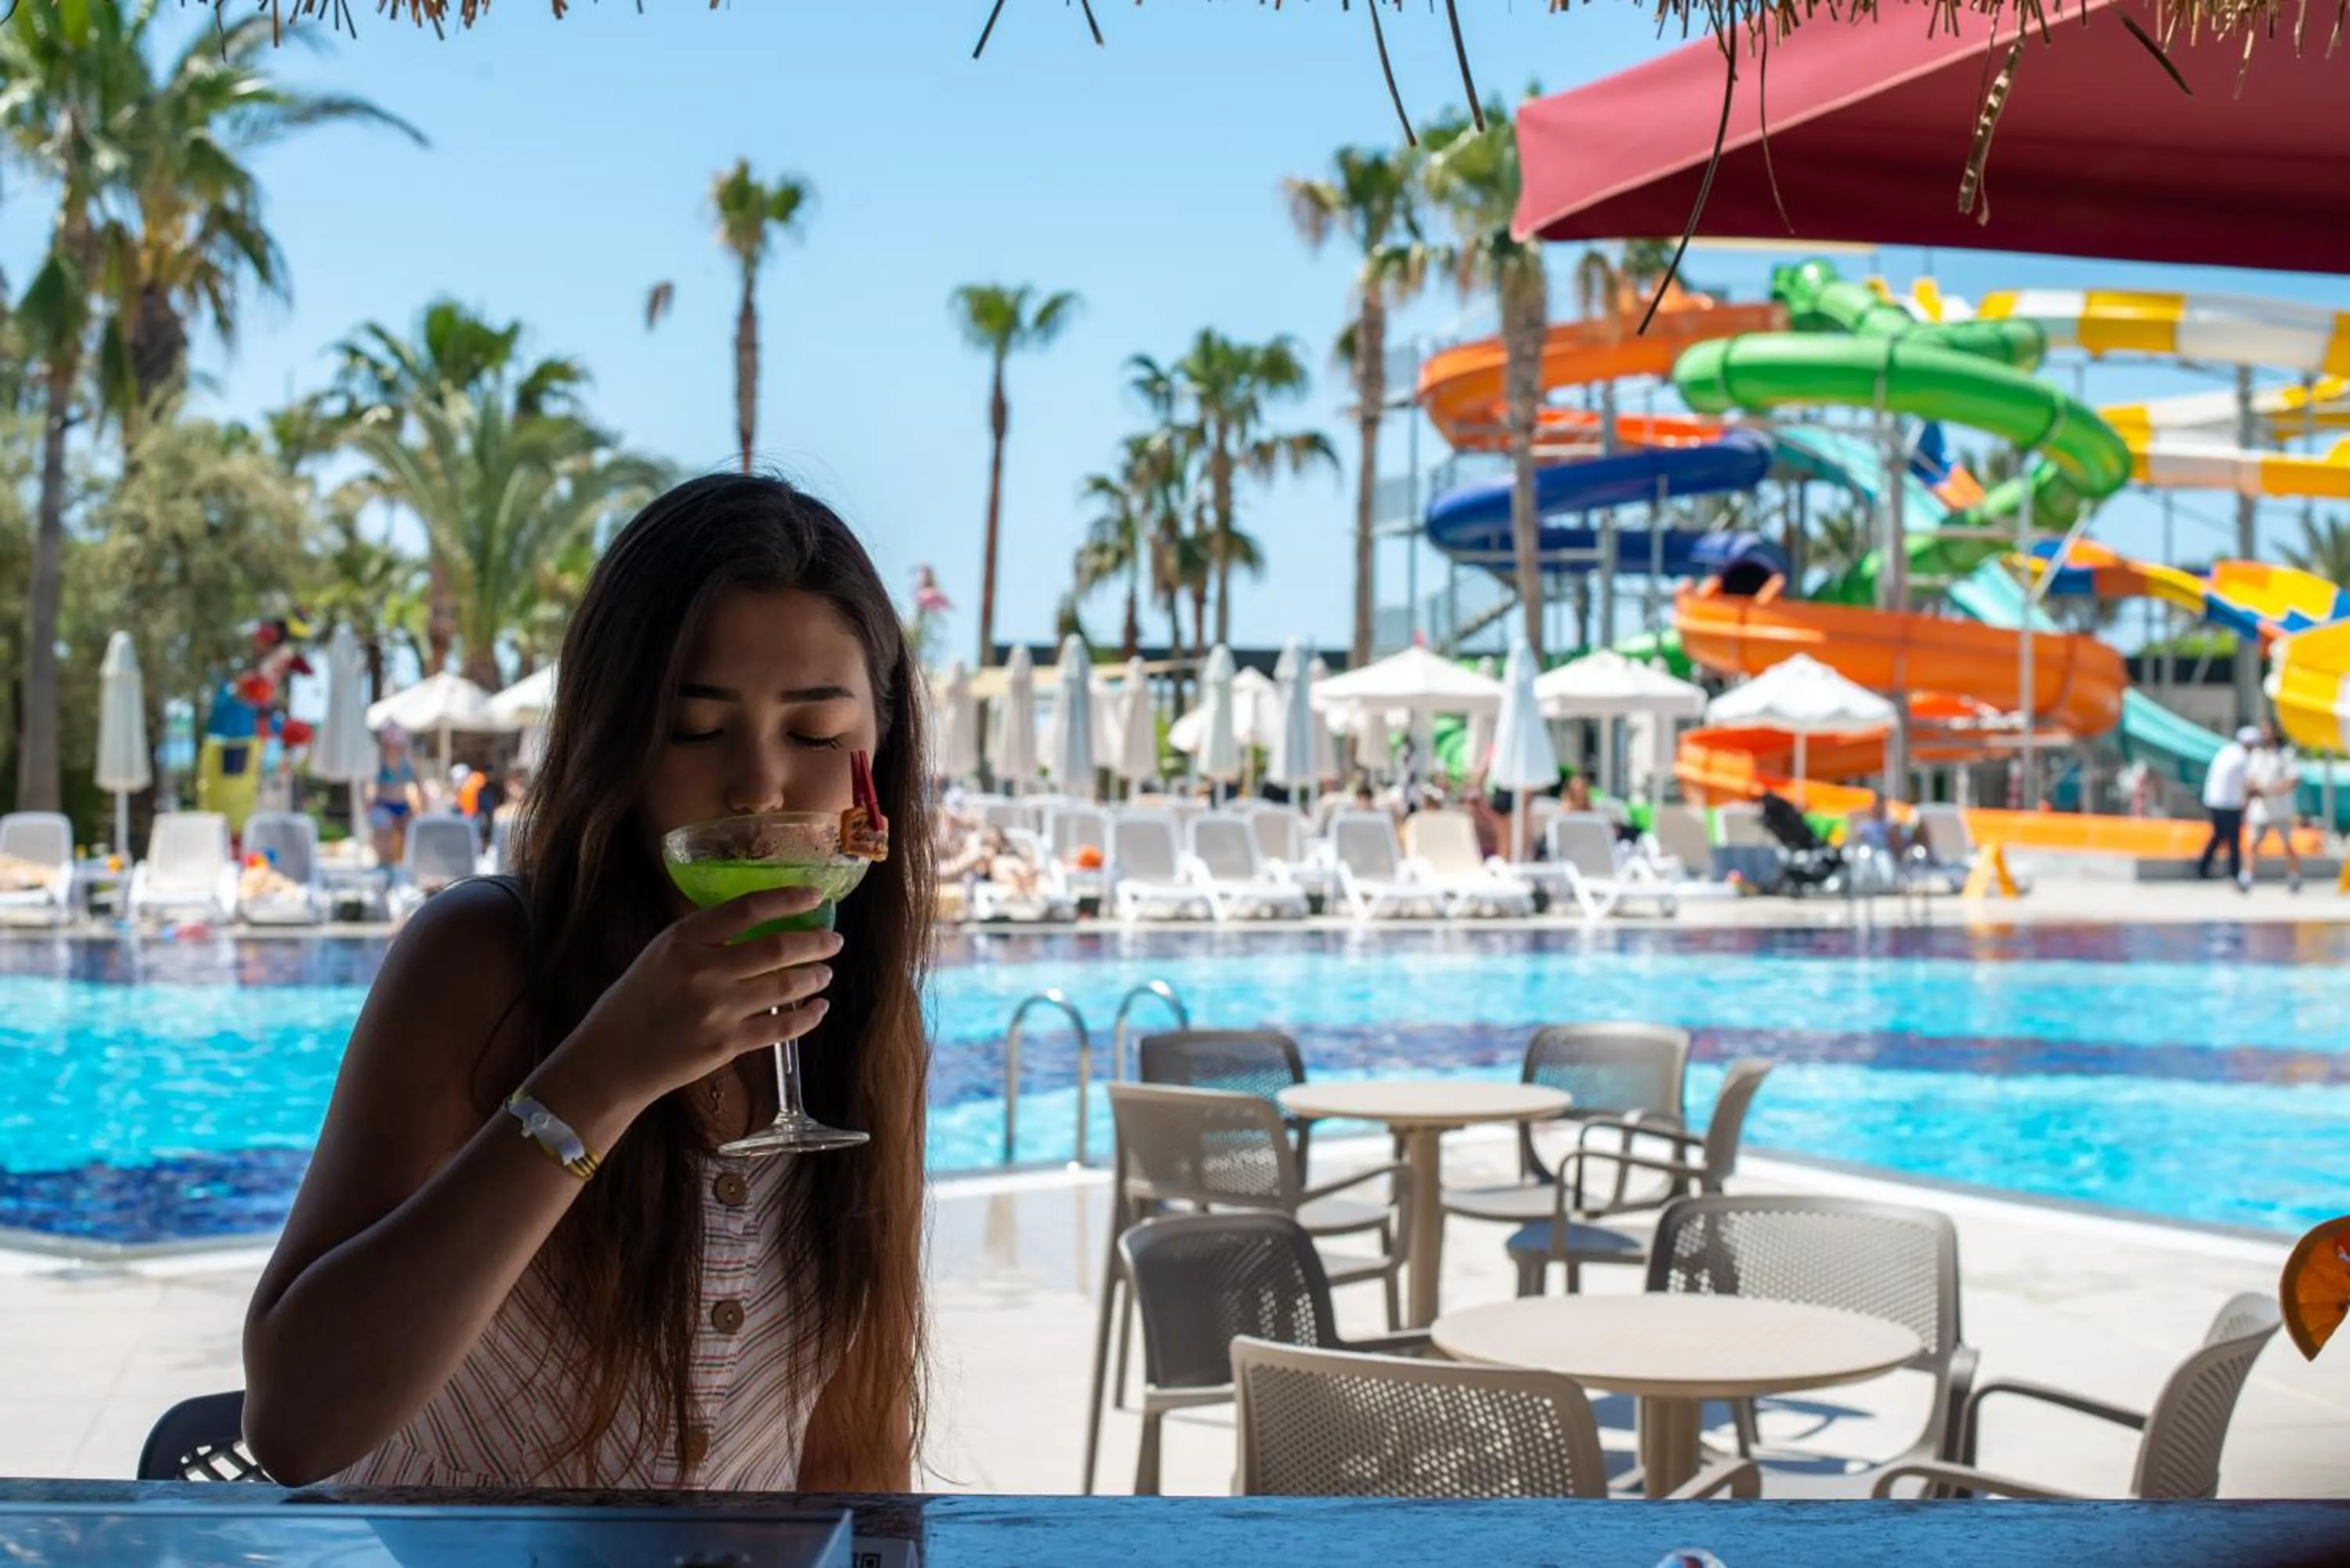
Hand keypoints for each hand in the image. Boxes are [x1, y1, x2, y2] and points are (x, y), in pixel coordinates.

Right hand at [534, 886, 843, 1129]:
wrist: (612, 1059)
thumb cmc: (637, 1000)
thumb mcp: (662, 953)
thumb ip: (705, 937)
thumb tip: (758, 919)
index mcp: (684, 940)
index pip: (748, 908)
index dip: (788, 898)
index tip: (816, 896)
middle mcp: (704, 971)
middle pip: (777, 948)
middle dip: (815, 942)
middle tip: (834, 940)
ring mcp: (717, 1010)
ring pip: (785, 987)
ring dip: (814, 977)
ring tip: (825, 972)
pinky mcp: (727, 1044)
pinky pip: (781, 1027)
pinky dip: (807, 1017)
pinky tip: (819, 1008)